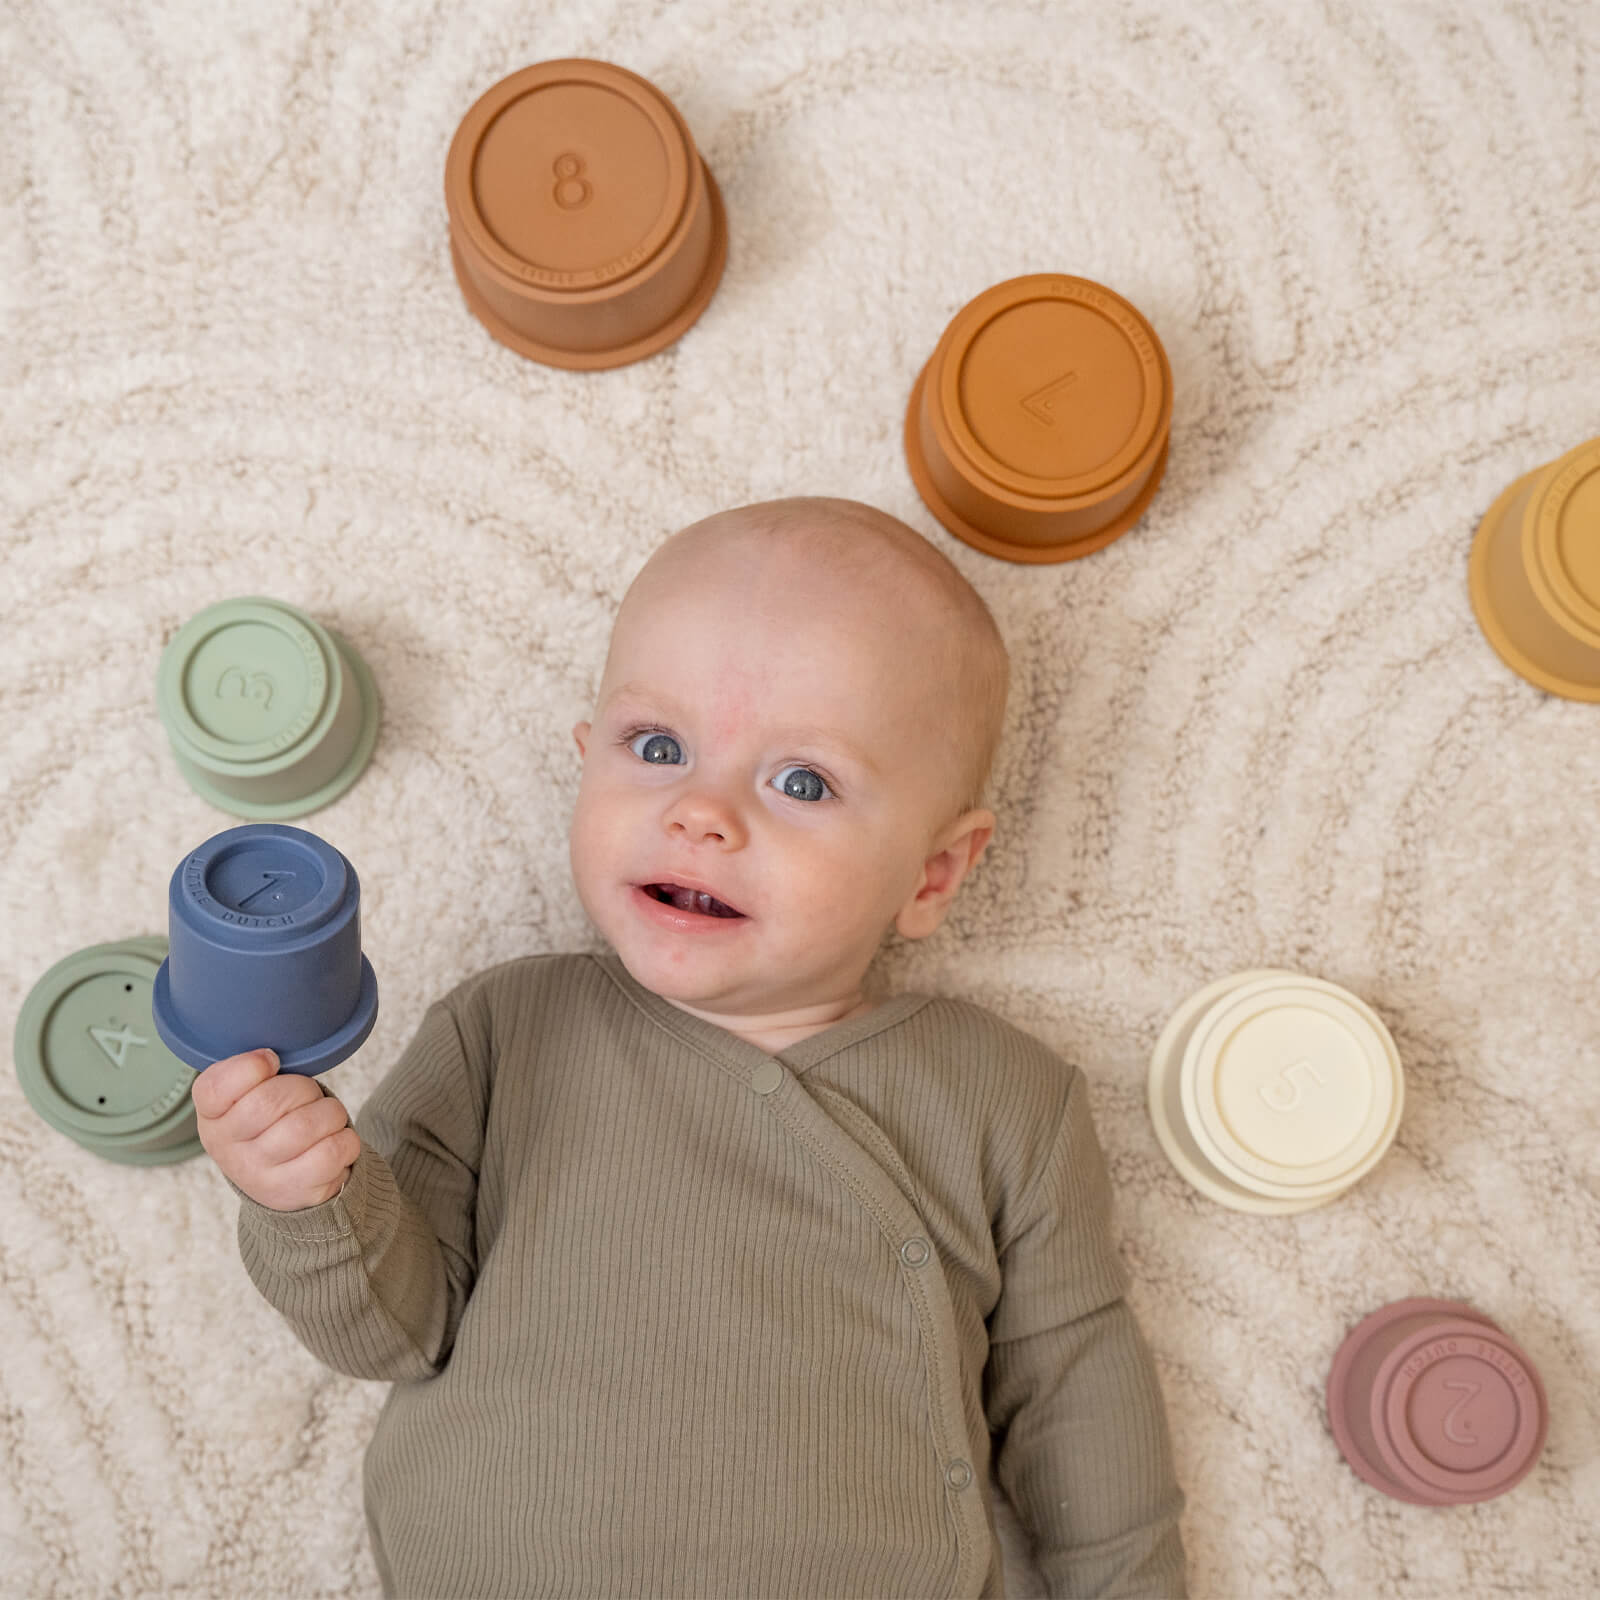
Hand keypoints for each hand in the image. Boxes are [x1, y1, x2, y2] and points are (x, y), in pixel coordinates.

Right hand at [192, 1049, 361, 1211]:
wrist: (285, 1182)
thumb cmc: (270, 1123)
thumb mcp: (249, 1096)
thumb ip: (252, 1072)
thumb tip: (268, 1057)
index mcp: (212, 1117)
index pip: (215, 1087)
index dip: (250, 1066)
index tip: (271, 1062)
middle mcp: (228, 1149)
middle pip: (269, 1100)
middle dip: (302, 1088)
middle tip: (306, 1096)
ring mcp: (259, 1175)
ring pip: (306, 1125)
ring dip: (329, 1112)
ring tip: (324, 1119)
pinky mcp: (294, 1191)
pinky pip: (332, 1151)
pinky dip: (345, 1138)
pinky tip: (334, 1141)